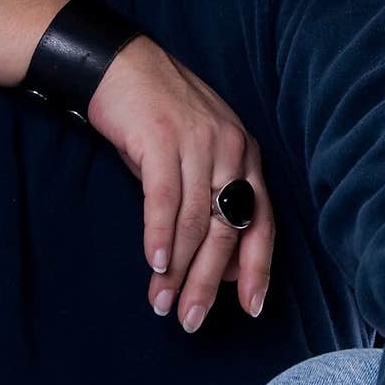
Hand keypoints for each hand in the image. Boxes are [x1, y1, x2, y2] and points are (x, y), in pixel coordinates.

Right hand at [87, 36, 274, 330]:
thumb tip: (224, 265)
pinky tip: (155, 264)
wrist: (122, 64)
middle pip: (227, 230)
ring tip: (163, 304)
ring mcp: (198, 142)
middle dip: (210, 282)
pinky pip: (165, 199)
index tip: (252, 307)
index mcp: (246, 155)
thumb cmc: (157, 118)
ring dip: (178, 270)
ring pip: (195, 221)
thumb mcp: (195, 158)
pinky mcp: (161, 139)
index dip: (258, 268)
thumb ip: (212, 203)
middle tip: (193, 319)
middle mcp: (231, 149)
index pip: (262, 222)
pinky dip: (160, 235)